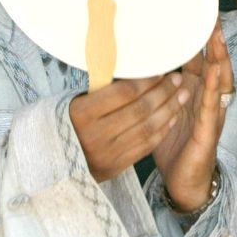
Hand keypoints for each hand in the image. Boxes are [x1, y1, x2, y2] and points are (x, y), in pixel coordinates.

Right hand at [70, 72, 189, 181]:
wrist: (54, 163)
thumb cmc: (70, 123)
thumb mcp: (77, 102)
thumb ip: (104, 90)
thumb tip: (137, 69)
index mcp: (82, 114)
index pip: (124, 92)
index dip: (147, 80)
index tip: (161, 70)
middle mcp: (94, 135)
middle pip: (140, 109)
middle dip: (163, 92)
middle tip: (177, 79)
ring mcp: (106, 153)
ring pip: (147, 127)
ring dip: (169, 109)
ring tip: (182, 94)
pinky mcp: (116, 167)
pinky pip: (146, 146)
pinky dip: (163, 129)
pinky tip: (173, 116)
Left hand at [153, 20, 234, 211]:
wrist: (183, 180)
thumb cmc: (173, 144)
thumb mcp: (161, 109)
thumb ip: (154, 88)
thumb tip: (133, 65)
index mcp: (194, 91)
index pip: (198, 59)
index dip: (198, 38)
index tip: (195, 14)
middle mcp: (206, 98)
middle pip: (213, 63)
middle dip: (213, 40)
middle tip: (211, 16)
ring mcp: (211, 112)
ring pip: (218, 79)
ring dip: (218, 56)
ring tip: (216, 36)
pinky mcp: (209, 129)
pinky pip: (211, 104)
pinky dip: (212, 85)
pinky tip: (212, 70)